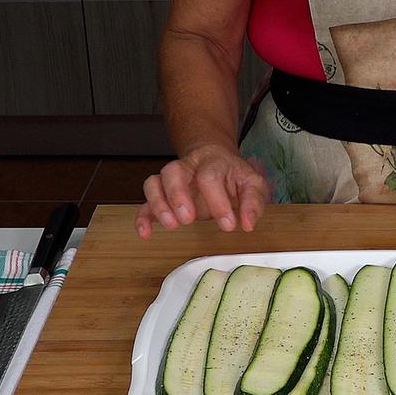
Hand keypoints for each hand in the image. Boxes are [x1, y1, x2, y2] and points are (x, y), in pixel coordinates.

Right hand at [135, 144, 268, 238]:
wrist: (216, 161)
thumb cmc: (233, 175)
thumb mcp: (253, 184)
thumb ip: (253, 202)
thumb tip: (248, 223)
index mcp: (212, 163)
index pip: (209, 176)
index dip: (218, 201)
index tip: (228, 224)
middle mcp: (188, 168)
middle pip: (173, 171)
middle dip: (178, 196)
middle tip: (188, 218)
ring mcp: (172, 181)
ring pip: (154, 183)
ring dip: (159, 204)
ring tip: (171, 224)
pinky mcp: (163, 196)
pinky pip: (146, 202)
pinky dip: (142, 217)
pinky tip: (145, 233)